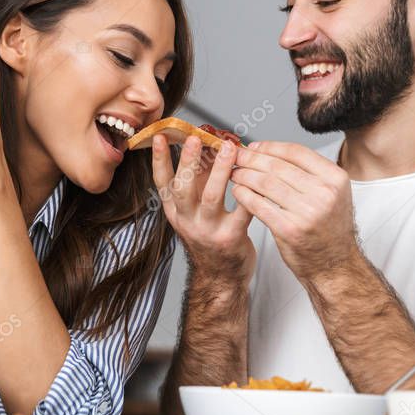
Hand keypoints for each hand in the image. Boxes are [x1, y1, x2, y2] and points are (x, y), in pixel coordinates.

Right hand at [152, 134, 254, 277]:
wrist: (221, 277)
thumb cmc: (210, 237)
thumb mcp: (195, 210)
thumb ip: (197, 182)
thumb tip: (203, 146)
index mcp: (176, 212)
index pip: (162, 183)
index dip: (160, 159)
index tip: (161, 137)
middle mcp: (188, 221)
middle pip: (183, 188)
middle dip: (187, 161)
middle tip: (195, 138)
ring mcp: (208, 231)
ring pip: (211, 197)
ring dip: (220, 170)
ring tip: (229, 148)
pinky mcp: (231, 238)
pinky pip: (240, 212)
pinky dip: (247, 193)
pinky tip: (254, 176)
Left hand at [230, 142, 357, 282]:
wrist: (334, 265)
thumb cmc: (328, 229)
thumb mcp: (332, 194)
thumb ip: (310, 173)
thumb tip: (271, 153)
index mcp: (335, 178)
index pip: (296, 152)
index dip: (270, 147)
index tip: (254, 147)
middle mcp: (324, 193)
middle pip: (278, 166)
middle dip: (252, 159)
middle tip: (237, 156)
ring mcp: (307, 212)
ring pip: (266, 183)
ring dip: (244, 175)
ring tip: (234, 173)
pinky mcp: (289, 229)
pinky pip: (259, 205)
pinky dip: (244, 195)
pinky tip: (237, 191)